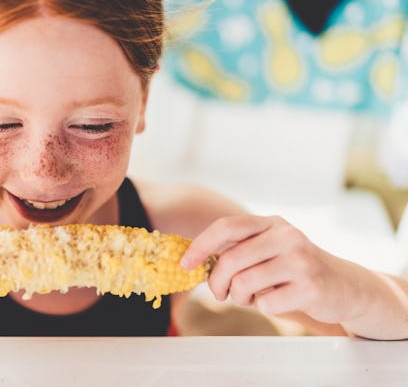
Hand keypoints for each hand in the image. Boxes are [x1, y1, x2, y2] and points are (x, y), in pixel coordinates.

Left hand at [180, 215, 367, 324]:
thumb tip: (193, 260)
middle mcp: (286, 236)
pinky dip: (265, 308)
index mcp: (271, 223)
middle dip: (217, 282)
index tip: (185, 263)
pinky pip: (266, 303)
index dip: (201, 245)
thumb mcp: (269, 249)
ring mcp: (300, 260)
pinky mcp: (311, 287)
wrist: (346, 286)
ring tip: (252, 298)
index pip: (227, 227)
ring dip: (240, 298)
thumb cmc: (295, 270)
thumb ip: (238, 249)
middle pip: (230, 259)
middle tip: (220, 293)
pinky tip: (279, 301)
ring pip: (244, 283)